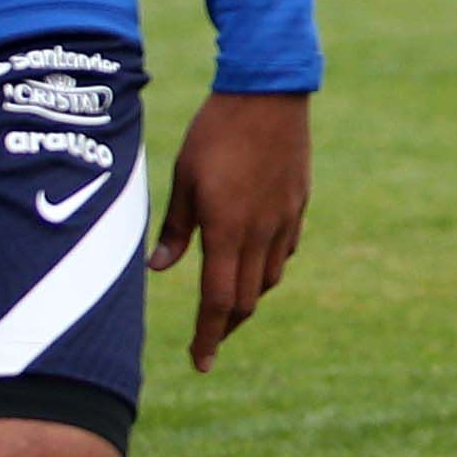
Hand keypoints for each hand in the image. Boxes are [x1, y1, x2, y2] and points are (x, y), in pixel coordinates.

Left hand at [149, 89, 310, 368]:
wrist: (268, 93)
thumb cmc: (215, 131)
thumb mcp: (183, 177)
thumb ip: (175, 227)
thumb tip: (158, 268)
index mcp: (228, 230)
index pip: (217, 301)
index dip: (208, 337)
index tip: (200, 363)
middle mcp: (261, 233)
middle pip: (246, 299)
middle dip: (226, 325)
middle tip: (208, 337)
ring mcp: (284, 220)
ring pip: (268, 279)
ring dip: (247, 297)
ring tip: (227, 300)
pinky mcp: (298, 204)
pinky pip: (284, 251)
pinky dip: (266, 267)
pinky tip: (253, 259)